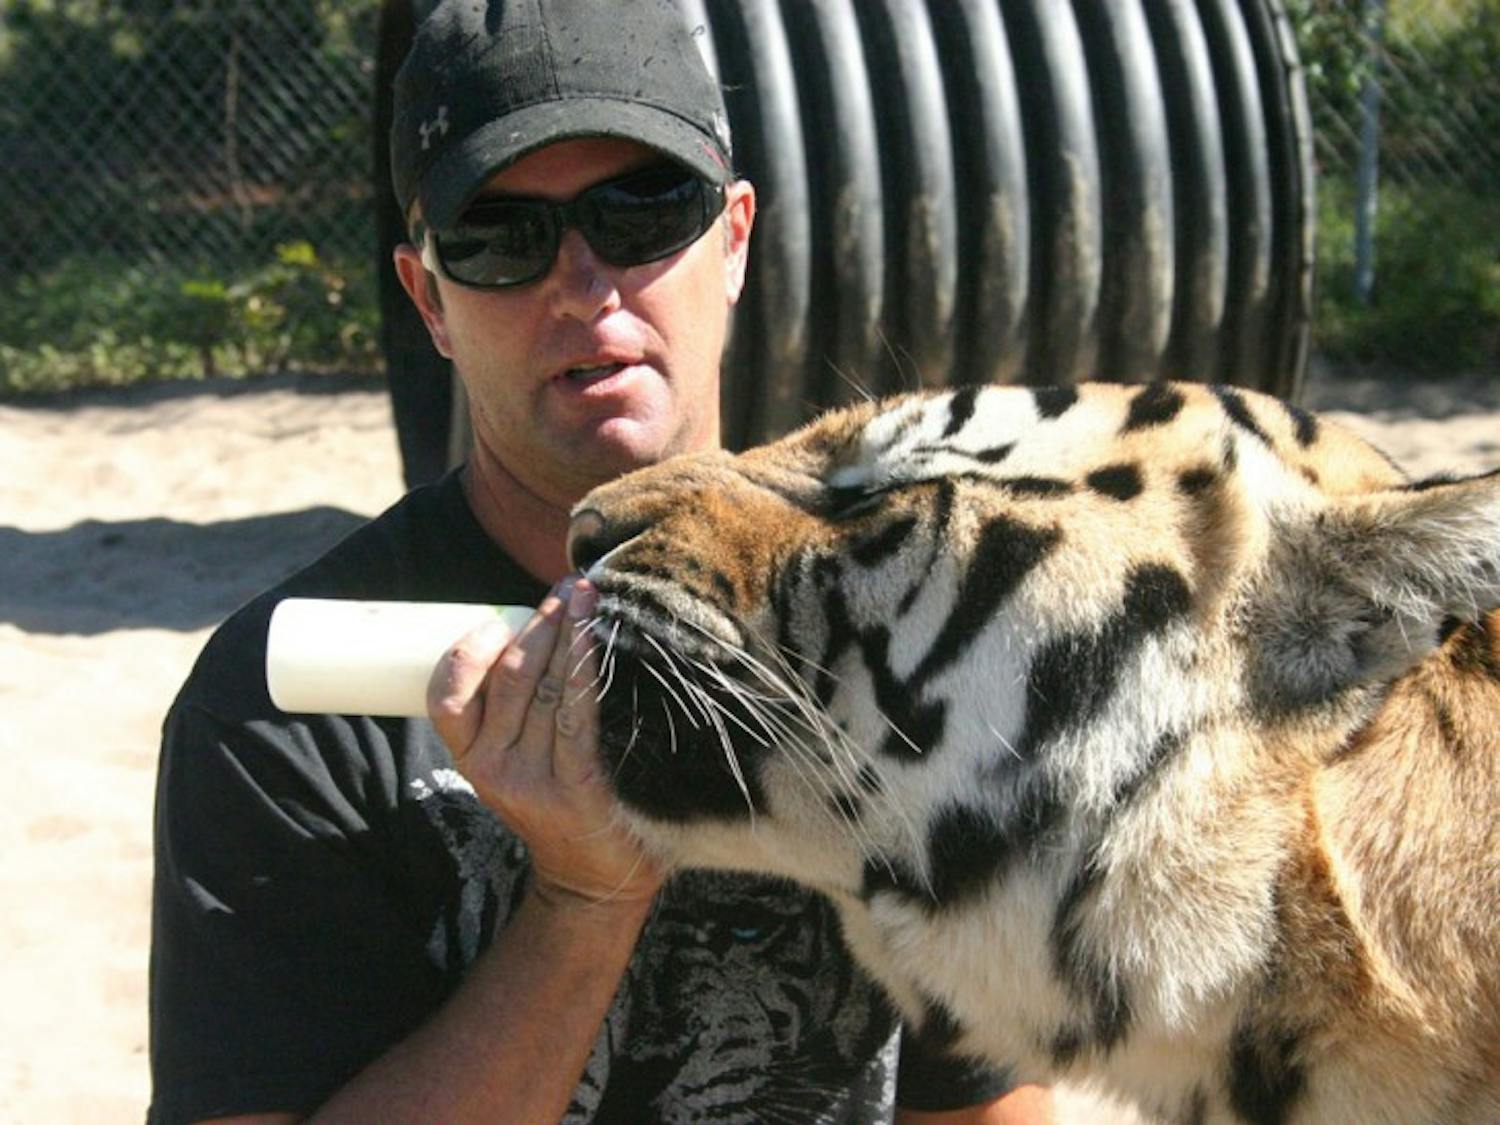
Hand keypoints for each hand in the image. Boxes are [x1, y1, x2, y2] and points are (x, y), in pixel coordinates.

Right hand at [427, 577, 664, 910]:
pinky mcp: (577, 790)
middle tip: (570, 584)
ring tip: (587, 595)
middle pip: (507, 678)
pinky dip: (583, 670)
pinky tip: (596, 638)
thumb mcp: (519, 760)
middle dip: (539, 621)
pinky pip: (576, 716)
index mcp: (472, 758)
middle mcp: (494, 769)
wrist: (593, 880)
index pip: (446, 695)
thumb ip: (517, 708)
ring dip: (567, 633)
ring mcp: (534, 781)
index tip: (500, 614)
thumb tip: (540, 627)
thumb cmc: (558, 802)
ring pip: (542, 689)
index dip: (470, 648)